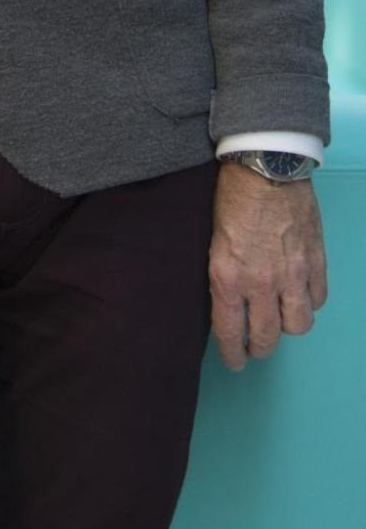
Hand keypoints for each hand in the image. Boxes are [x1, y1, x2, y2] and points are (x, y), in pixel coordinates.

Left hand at [209, 162, 327, 370]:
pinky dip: (309, 302)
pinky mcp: (315, 262)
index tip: (234, 362)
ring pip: (298, 325)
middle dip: (259, 349)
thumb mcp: (210, 239)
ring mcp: (292, 274)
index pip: (230, 333)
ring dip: (287, 326)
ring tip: (280, 319)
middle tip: (256, 348)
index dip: (233, 354)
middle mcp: (260, 283)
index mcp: (227, 276)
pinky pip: (318, 300)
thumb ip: (221, 274)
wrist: (265, 166)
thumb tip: (226, 301)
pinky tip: (299, 295)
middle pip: (266, 337)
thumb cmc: (230, 197)